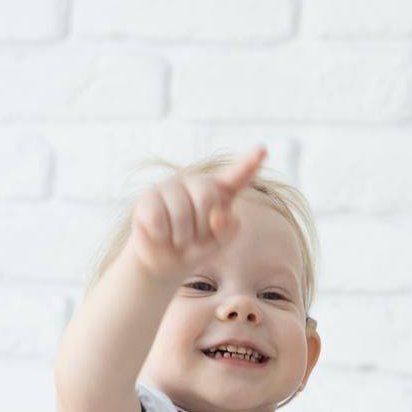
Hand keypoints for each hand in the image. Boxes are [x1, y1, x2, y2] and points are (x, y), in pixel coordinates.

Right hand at [126, 145, 267, 279]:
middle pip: (207, 197)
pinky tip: (161, 235)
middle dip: (202, 227)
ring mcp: (170, 187)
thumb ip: (228, 230)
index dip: (249, 163)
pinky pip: (159, 219)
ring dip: (182, 238)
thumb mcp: (219, 243)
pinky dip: (163, 236)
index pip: (237, 175)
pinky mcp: (148, 198)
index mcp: (220, 190)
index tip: (263, 149)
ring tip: (179, 239)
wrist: (163, 261)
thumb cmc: (196, 247)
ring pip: (181, 213)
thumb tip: (219, 214)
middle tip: (195, 238)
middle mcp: (196, 182)